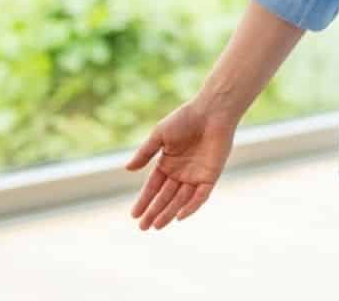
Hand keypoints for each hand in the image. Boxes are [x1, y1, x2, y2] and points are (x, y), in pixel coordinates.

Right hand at [124, 99, 235, 230]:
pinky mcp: (211, 176)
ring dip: (169, 212)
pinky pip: (200, 196)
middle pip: (165, 197)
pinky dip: (191, 206)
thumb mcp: (159, 136)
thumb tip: (127, 169)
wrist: (211, 112)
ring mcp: (196, 175)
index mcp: (167, 163)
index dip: (144, 201)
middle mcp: (181, 173)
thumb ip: (145, 153)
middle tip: (143, 227)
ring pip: (181, 200)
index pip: (153, 187)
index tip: (134, 215)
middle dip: (154, 212)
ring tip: (157, 225)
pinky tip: (179, 216)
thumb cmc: (185, 119)